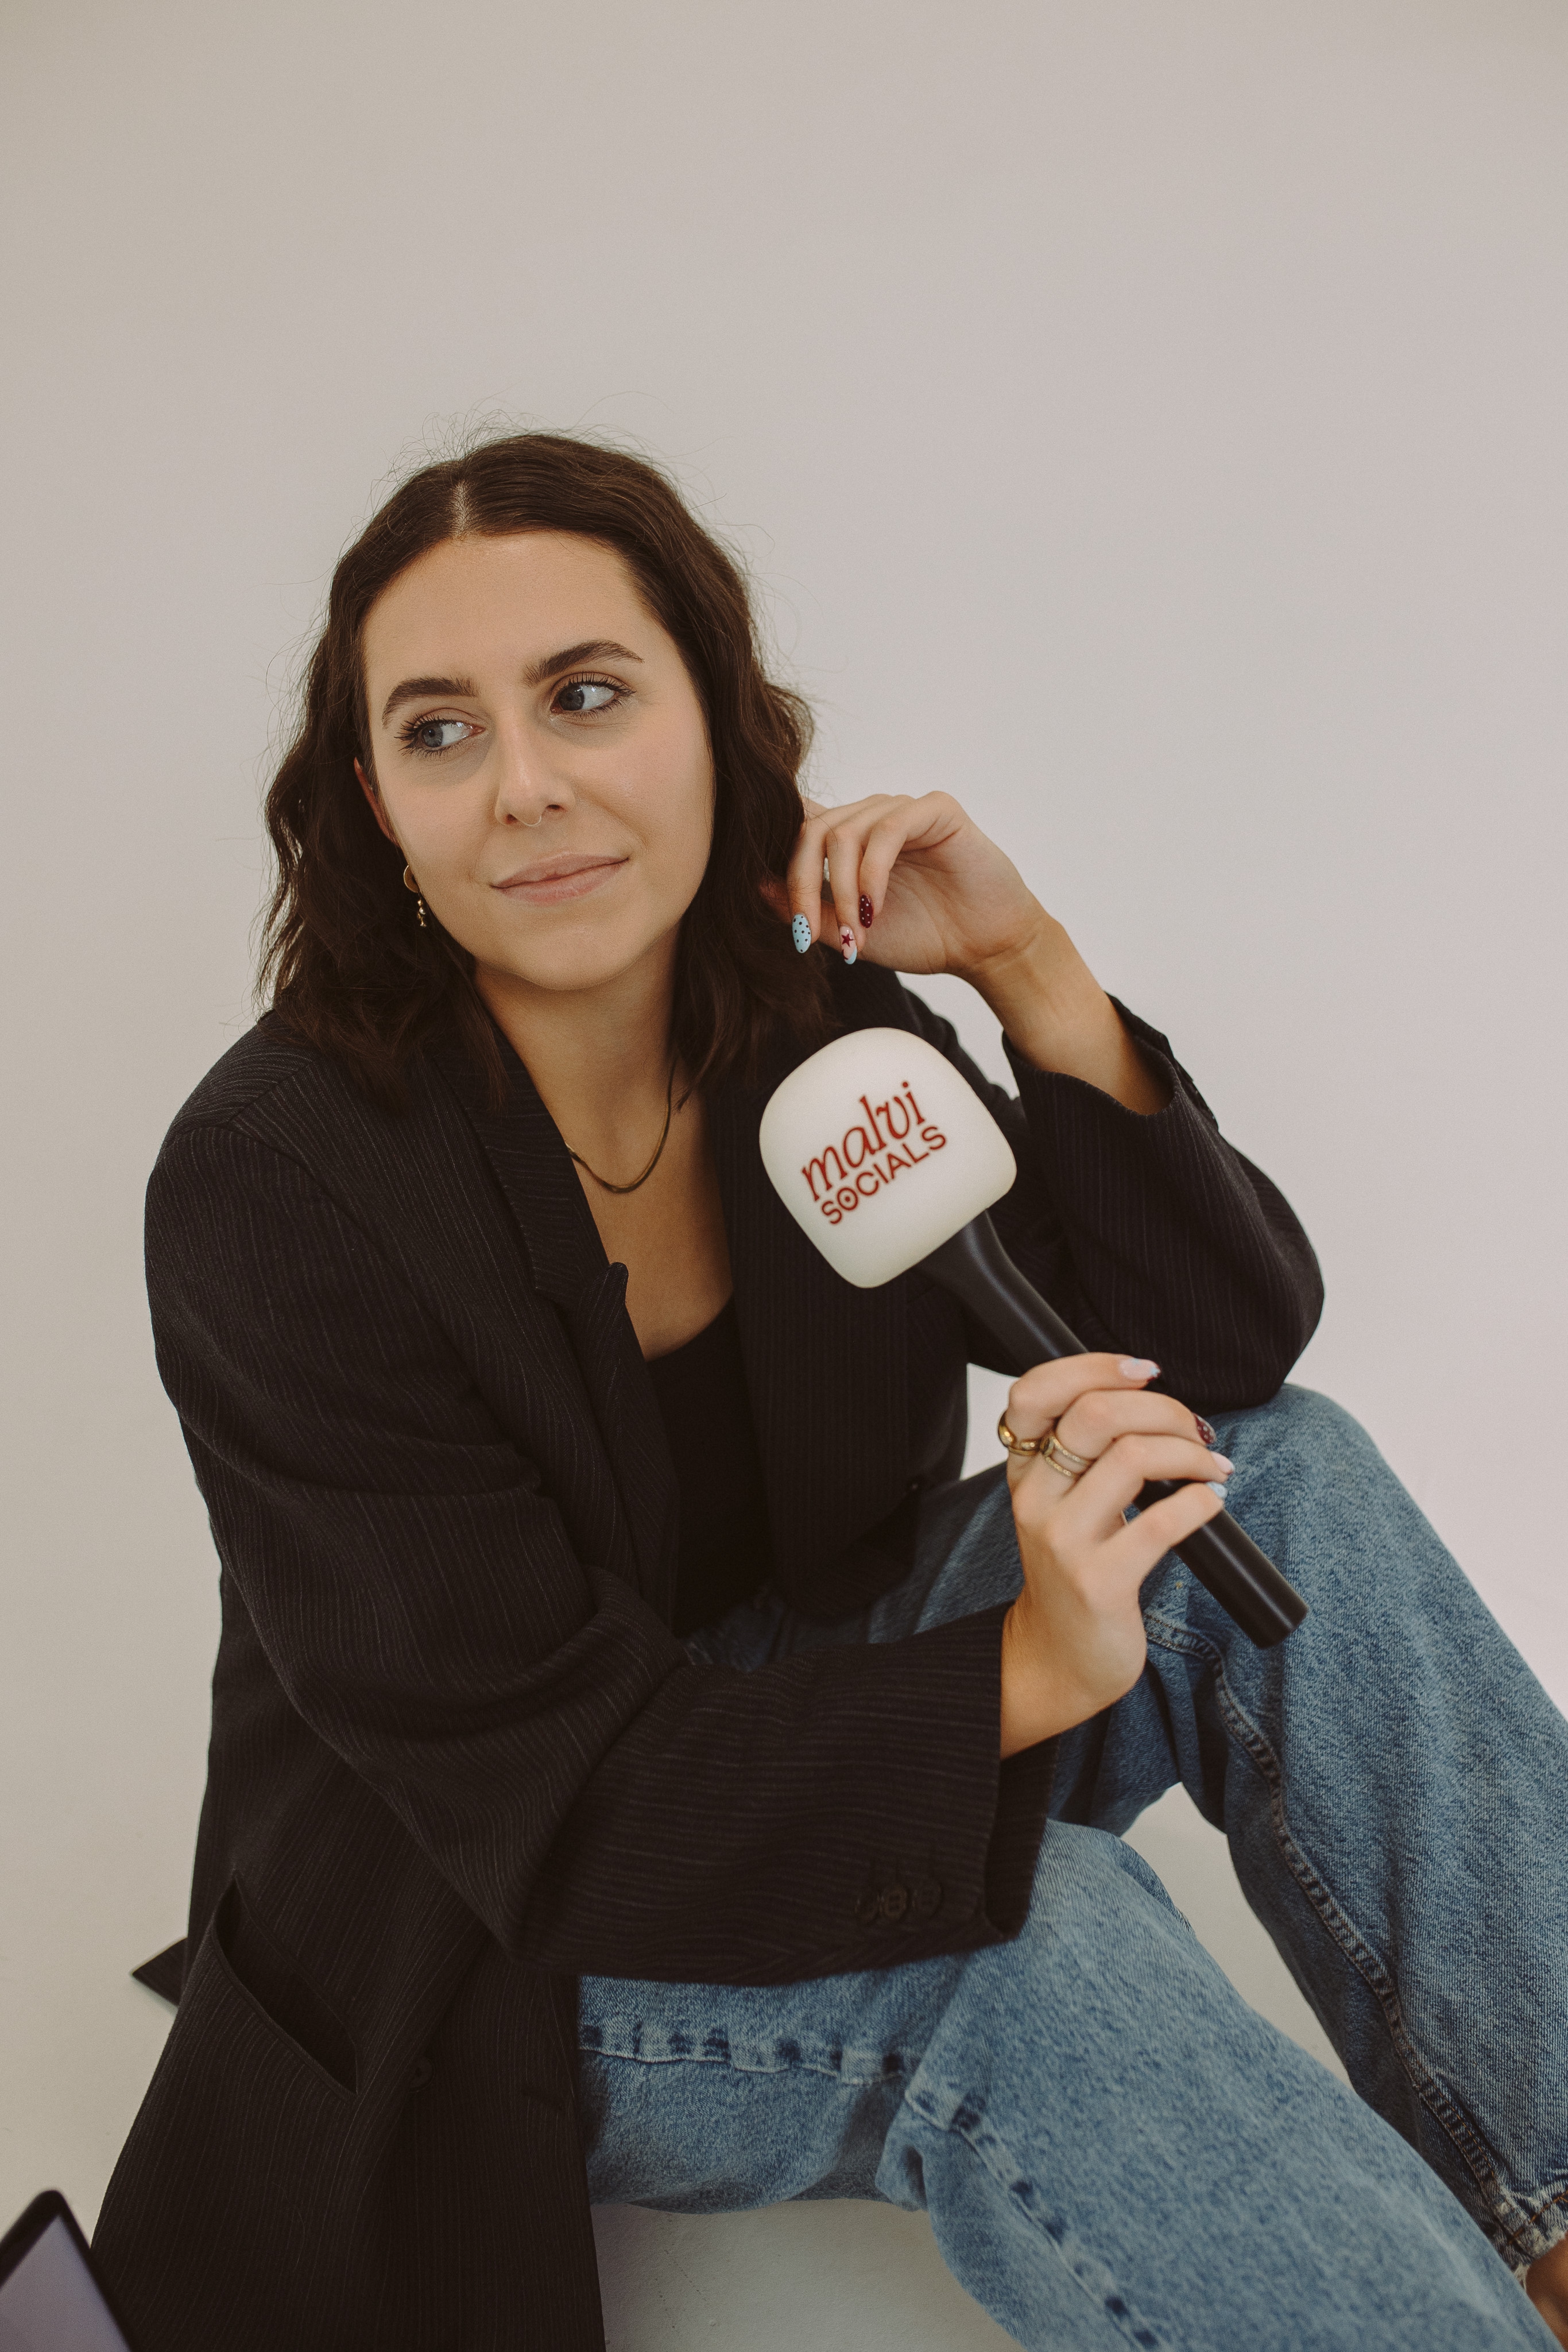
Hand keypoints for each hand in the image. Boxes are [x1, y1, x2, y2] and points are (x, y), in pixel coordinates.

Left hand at [766, 791, 1047, 983]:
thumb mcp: (847, 931)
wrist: (984, 947)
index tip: (780, 917)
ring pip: (843, 834)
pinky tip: (876, 909)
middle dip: (801, 887)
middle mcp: (869, 816)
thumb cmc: (922, 935)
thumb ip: (805, 909)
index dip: (776, 864)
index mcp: (846, 838)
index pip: (794, 829)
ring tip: (855, 935)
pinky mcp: (935, 809)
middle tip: (807, 936)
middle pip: (808, 831)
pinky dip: (872, 876)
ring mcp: (901, 809)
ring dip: (841, 892)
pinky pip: (887, 831)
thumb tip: (755, 884)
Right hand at [997, 1355, 1230, 1755]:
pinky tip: (1210, 1503)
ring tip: (1211, 1467)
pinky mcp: (1100, 1582)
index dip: (1092, 1365)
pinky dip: (1200, 1501)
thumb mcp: (1063, 1503)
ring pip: (1134, 1456)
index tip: (1144, 1370)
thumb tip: (1153, 1396)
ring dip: (1190, 1452)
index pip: (1033, 1391)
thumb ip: (1086, 1452)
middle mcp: (1036, 1499)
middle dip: (1163, 1408)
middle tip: (1195, 1429)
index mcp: (1024, 1470)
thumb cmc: (1076, 1568)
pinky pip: (1163, 1521)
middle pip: (1096, 1413)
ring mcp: (1064, 1540)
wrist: (1060, 1655)